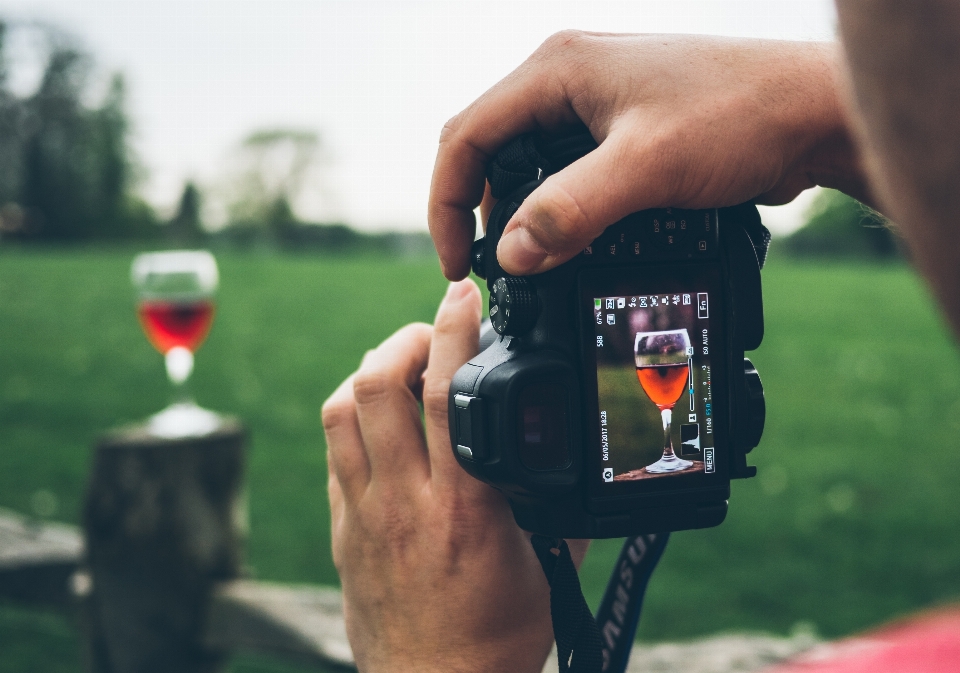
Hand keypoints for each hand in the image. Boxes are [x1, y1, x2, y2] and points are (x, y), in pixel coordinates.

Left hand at [322, 279, 587, 672]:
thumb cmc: (498, 635)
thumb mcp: (549, 565)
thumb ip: (556, 502)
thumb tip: (569, 451)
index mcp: (465, 506)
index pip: (449, 394)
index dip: (454, 330)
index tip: (463, 295)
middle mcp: (406, 501)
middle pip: (379, 387)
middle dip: (404, 337)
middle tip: (432, 331)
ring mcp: (365, 513)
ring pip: (342, 411)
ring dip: (370, 370)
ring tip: (401, 364)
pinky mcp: (344, 528)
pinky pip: (334, 450)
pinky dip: (353, 413)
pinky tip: (380, 414)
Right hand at [429, 33, 868, 279]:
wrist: (813, 112)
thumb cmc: (741, 114)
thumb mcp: (646, 166)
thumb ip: (571, 210)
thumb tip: (511, 254)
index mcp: (557, 69)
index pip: (466, 135)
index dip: (447, 203)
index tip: (460, 263)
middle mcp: (569, 80)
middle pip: (490, 150)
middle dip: (481, 213)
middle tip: (496, 271)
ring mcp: (597, 104)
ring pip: (529, 165)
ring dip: (523, 216)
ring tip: (533, 265)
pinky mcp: (623, 131)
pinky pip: (568, 174)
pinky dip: (560, 212)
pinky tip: (574, 243)